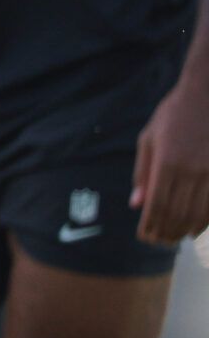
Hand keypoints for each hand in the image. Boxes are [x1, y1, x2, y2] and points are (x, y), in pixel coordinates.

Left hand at [132, 77, 208, 244]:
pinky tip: (195, 229)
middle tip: (158, 242)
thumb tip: (136, 203)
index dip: (149, 224)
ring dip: (183, 230)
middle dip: (165, 231)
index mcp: (166, 162)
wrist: (207, 96)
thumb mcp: (149, 138)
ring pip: (196, 213)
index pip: (156, 203)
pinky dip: (204, 222)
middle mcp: (189, 171)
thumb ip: (143, 172)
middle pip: (176, 212)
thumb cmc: (173, 116)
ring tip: (173, 239)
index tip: (144, 236)